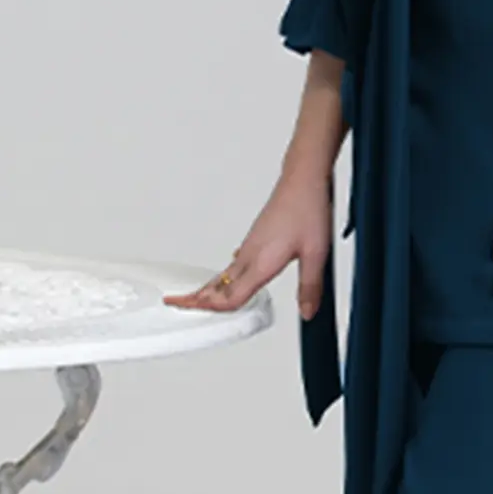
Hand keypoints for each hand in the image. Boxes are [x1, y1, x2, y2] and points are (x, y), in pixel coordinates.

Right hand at [162, 167, 334, 317]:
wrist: (302, 180)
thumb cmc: (306, 209)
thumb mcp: (316, 253)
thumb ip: (310, 286)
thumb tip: (308, 311)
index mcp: (260, 263)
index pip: (231, 296)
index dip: (213, 309)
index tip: (192, 313)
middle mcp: (249, 255)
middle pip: (217, 286)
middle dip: (195, 299)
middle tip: (176, 305)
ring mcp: (249, 246)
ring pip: (222, 275)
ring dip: (206, 289)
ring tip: (195, 300)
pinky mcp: (253, 239)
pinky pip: (231, 264)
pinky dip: (222, 278)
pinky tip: (226, 280)